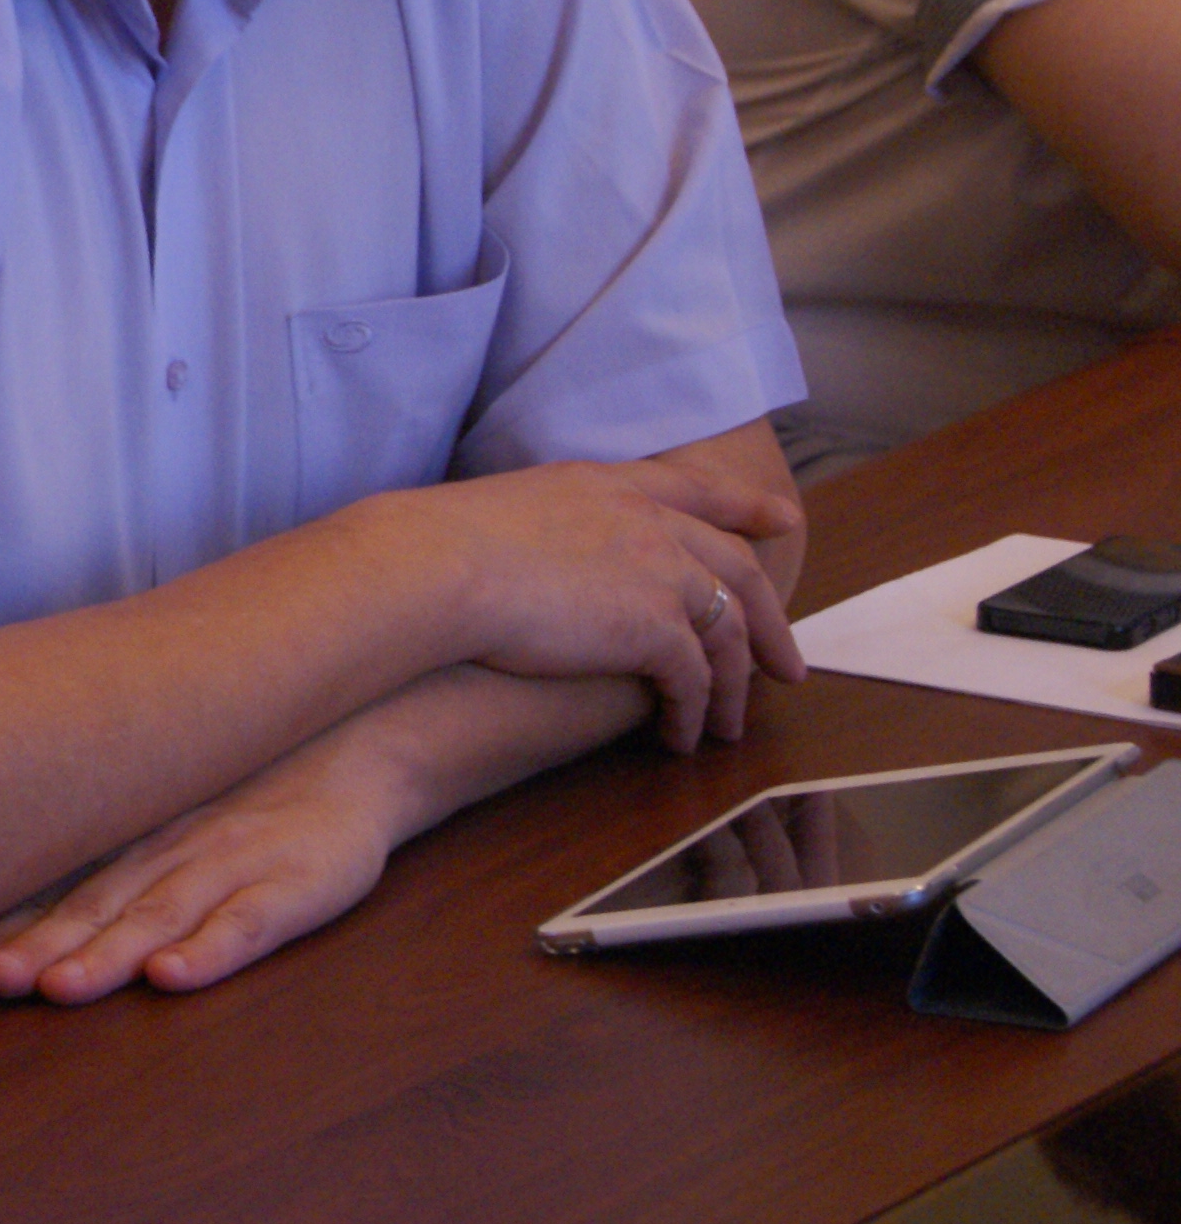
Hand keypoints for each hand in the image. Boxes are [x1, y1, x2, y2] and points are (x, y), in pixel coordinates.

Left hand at [0, 729, 404, 1001]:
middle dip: (34, 947)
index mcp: (130, 845)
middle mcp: (166, 856)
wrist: (356, 746)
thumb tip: (2, 869)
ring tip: (59, 986)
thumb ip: (103, 853)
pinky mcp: (292, 886)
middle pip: (91, 908)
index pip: (55, 892)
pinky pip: (248, 922)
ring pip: (157, 917)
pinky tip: (173, 976)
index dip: (4, 926)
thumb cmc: (245, 793)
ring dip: (106, 955)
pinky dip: (210, 950)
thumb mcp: (166, 812)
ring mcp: (229, 869)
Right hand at [385, 457, 803, 752]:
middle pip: (737, 568)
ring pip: (726, 632)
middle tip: (788, 663)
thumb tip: (531, 555)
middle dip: (770, 620)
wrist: (434, 566)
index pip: (697, 489)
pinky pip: (694, 679)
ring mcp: (659, 571)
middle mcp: (648, 522)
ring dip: (732, 685)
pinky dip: (694, 712)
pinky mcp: (655, 627)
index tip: (784, 518)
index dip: (745, 504)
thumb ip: (547, 527)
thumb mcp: (507, 510)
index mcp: (609, 486)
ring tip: (728, 727)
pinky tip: (681, 737)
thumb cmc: (437, 545)